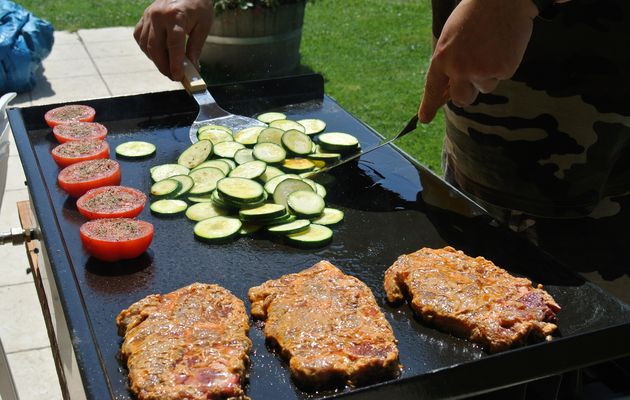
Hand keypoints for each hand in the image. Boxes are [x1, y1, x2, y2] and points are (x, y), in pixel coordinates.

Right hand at [135, 0, 212, 79]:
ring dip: (156, 60)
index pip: (174, 45)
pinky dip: (147, 50)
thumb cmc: (198, 6)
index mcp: (176, 16)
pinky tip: (158, 55)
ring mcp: (149, 15)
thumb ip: (196, 48)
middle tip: (173, 77)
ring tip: (167, 68)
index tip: (178, 77)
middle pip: (156, 47)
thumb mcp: (203, 26)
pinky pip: (139, 38)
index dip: (175, 63)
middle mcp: (159, 15)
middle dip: (164, 66)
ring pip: (146, 45)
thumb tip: (193, 70)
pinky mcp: (144, 17)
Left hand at [418, 0, 538, 122]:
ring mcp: (481, 70)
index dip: (429, 105)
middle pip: (461, 99)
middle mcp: (459, 68)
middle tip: (473, 76)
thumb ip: (449, 62)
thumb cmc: (475, 15)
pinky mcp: (502, 70)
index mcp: (442, 58)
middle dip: (466, 93)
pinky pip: (500, 77)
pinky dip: (502, 66)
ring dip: (487, 75)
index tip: (424, 118)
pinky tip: (502, 47)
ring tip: (490, 48)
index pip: (433, 88)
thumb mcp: (451, 37)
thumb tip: (449, 87)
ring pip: (483, 88)